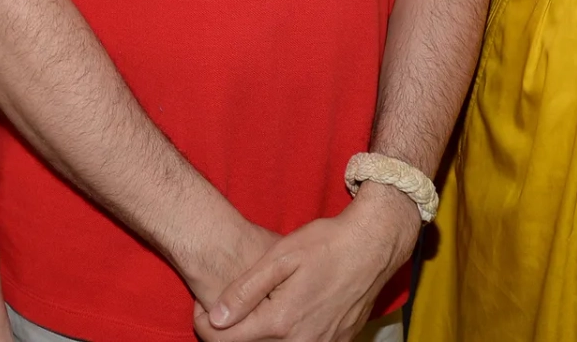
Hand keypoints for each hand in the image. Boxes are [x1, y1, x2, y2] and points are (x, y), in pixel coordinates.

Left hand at [194, 186, 419, 341]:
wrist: (373, 246)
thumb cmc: (326, 244)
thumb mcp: (280, 257)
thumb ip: (245, 291)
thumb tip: (215, 318)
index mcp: (281, 322)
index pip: (225, 341)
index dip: (204, 325)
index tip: (203, 307)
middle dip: (230, 332)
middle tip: (227, 307)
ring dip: (257, 335)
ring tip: (253, 309)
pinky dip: (284, 336)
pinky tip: (282, 312)